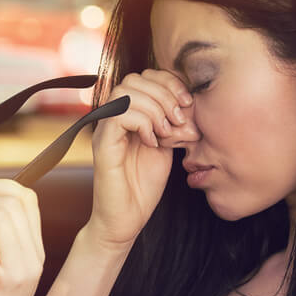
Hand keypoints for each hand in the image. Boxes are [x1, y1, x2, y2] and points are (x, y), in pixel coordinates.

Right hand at [86, 69, 198, 248]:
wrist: (126, 219)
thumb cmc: (144, 186)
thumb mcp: (168, 147)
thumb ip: (175, 123)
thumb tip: (192, 104)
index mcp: (131, 113)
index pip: (147, 76)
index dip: (170, 83)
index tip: (188, 104)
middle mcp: (115, 116)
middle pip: (135, 78)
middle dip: (164, 94)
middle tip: (179, 120)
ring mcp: (106, 128)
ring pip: (126, 91)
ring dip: (155, 108)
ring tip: (167, 132)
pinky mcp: (103, 144)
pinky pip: (120, 115)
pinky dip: (142, 123)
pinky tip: (153, 142)